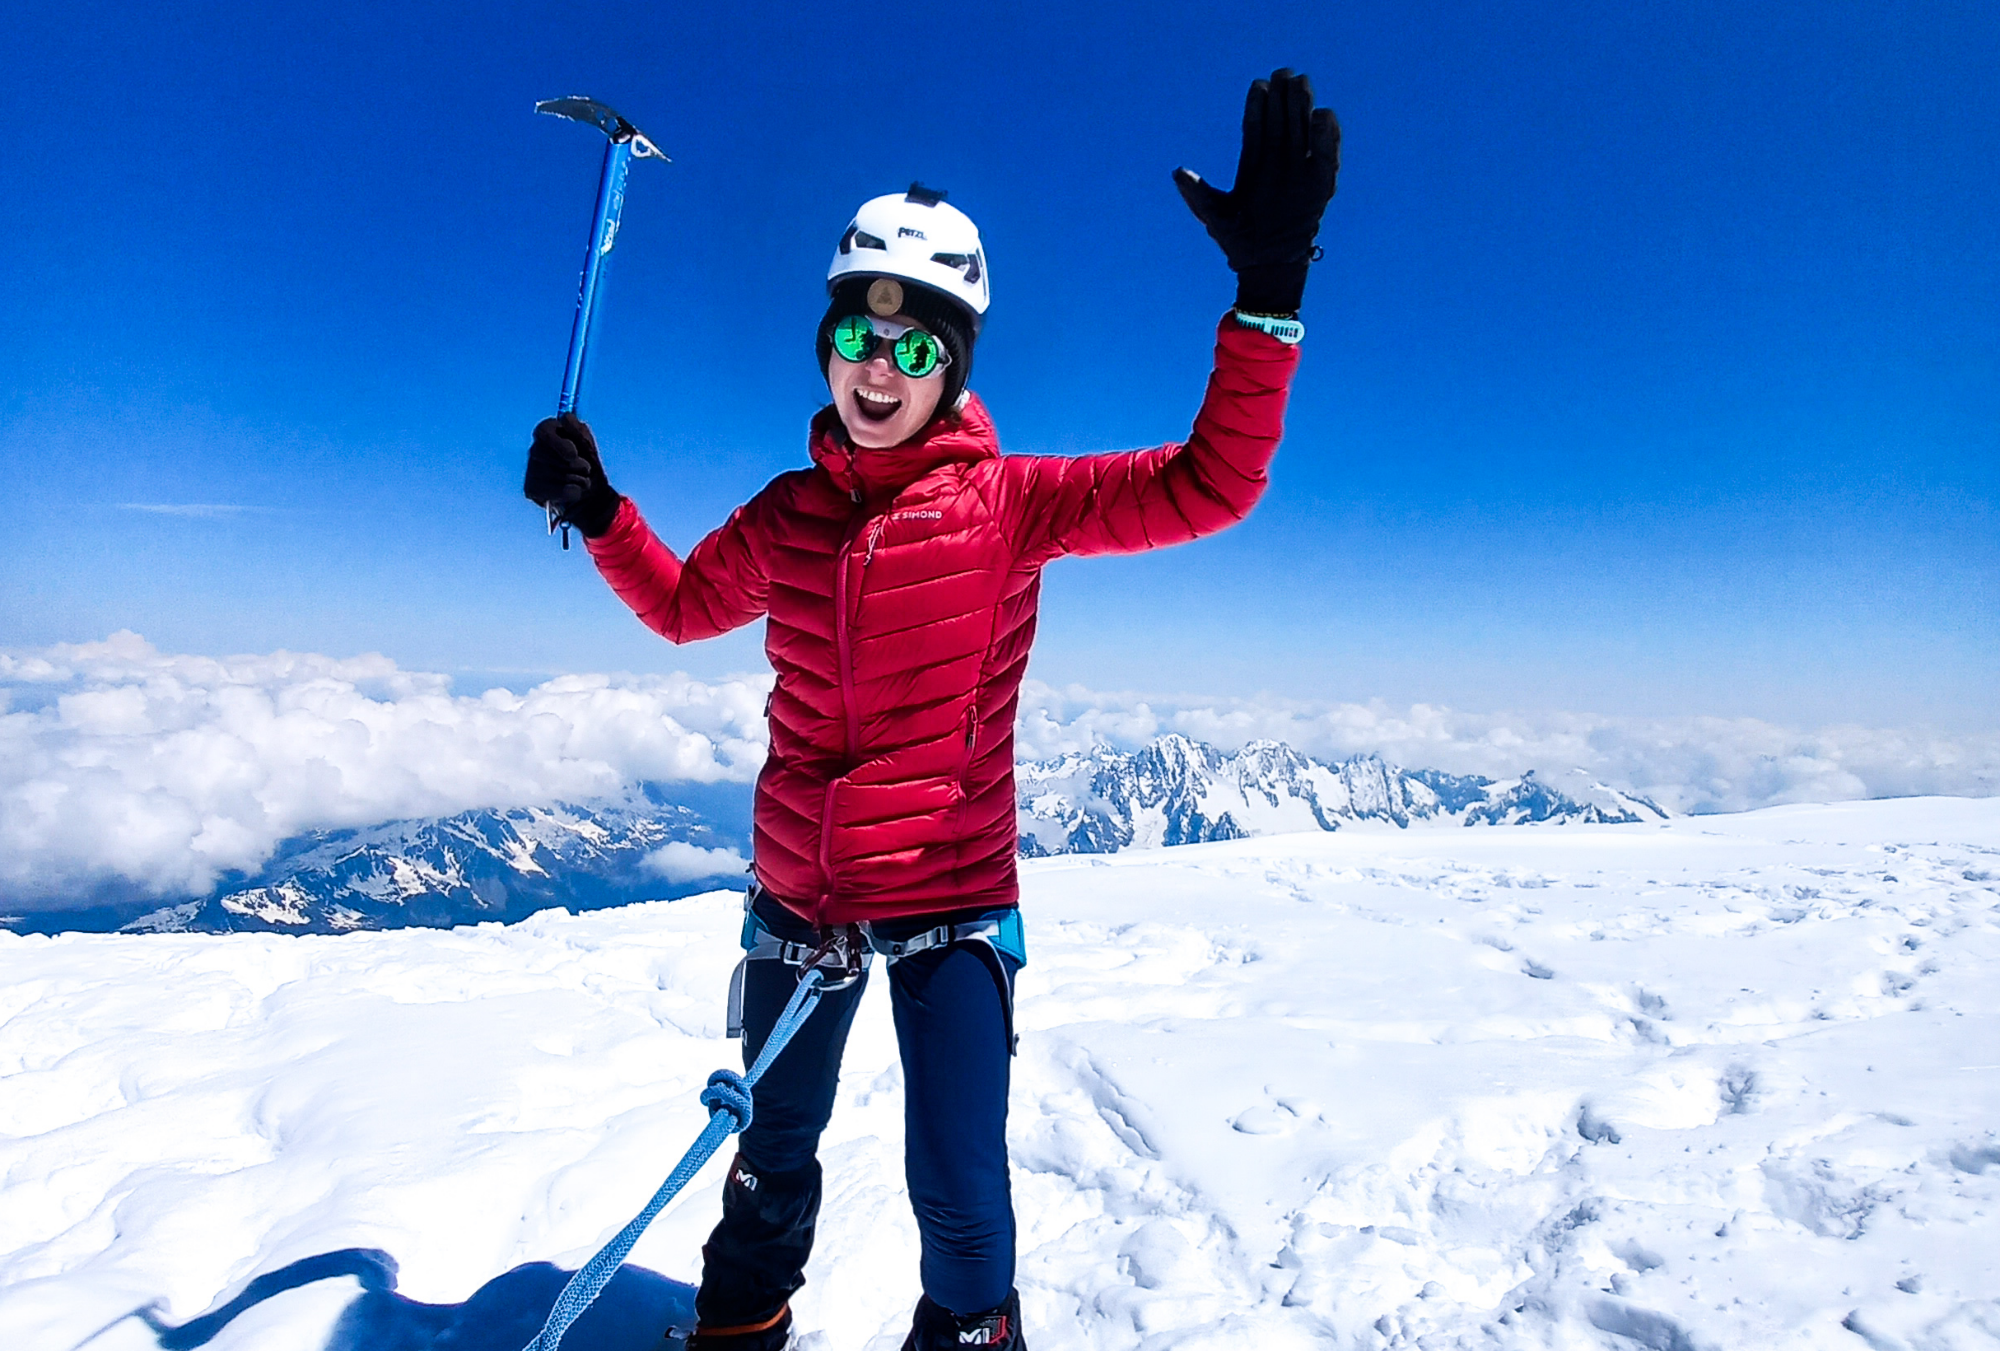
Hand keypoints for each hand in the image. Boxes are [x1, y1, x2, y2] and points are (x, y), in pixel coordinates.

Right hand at [523, 413, 620, 537]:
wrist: (592, 495)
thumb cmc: (589, 464)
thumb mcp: (588, 444)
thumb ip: (578, 430)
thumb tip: (566, 417)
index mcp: (547, 431)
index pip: (543, 432)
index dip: (559, 444)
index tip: (574, 454)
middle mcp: (534, 449)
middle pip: (551, 455)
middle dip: (576, 465)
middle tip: (585, 468)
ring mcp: (531, 469)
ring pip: (558, 474)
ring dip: (578, 479)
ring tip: (581, 479)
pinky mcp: (531, 488)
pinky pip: (558, 491)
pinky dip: (573, 492)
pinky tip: (574, 492)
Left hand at [1174, 68, 1339, 314]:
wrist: (1263, 266)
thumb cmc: (1236, 241)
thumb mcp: (1213, 215)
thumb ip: (1197, 194)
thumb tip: (1177, 172)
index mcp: (1253, 165)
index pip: (1256, 127)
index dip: (1256, 106)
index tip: (1258, 84)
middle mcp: (1278, 164)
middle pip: (1282, 122)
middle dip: (1283, 98)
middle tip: (1284, 72)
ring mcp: (1299, 173)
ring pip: (1302, 132)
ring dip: (1303, 108)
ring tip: (1301, 83)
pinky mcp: (1319, 185)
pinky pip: (1325, 156)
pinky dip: (1326, 137)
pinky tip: (1324, 115)